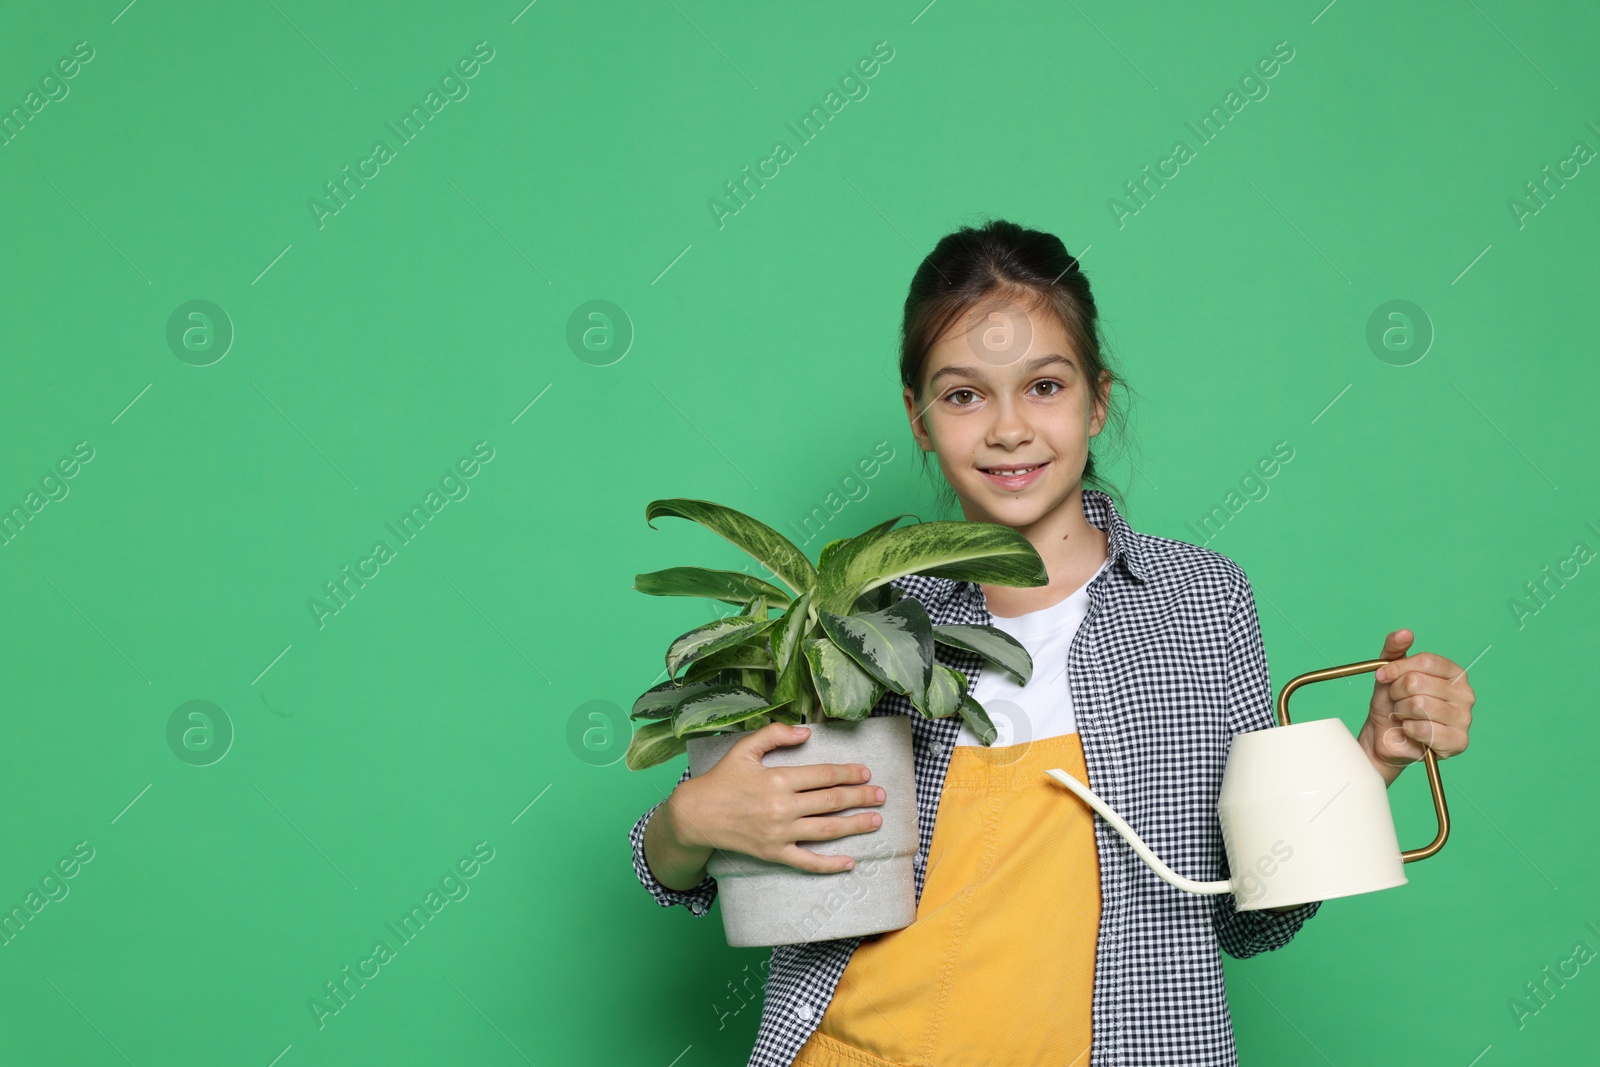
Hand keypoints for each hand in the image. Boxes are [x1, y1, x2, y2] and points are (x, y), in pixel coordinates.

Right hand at [666, 722, 887, 873]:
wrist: (696, 815)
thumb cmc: (721, 779)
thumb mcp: (745, 749)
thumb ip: (775, 734)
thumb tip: (806, 732)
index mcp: (778, 778)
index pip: (824, 775)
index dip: (848, 773)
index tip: (865, 773)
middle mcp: (782, 807)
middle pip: (832, 801)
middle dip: (860, 797)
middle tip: (881, 795)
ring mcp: (780, 833)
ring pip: (827, 830)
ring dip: (855, 825)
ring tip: (875, 820)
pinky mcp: (774, 853)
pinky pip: (808, 862)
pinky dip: (830, 864)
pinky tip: (850, 862)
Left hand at [1356, 629, 1474, 786]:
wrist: (1384, 736)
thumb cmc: (1392, 702)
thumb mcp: (1389, 671)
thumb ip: (1395, 648)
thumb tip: (1405, 633)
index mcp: (1454, 673)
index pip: (1425, 661)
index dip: (1398, 668)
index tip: (1382, 676)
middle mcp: (1465, 694)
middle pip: (1418, 682)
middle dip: (1397, 693)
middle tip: (1397, 702)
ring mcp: (1465, 718)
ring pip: (1419, 705)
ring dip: (1401, 711)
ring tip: (1404, 716)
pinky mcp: (1458, 741)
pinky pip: (1423, 728)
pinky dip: (1408, 729)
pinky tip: (1411, 731)